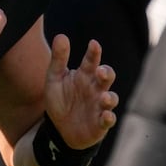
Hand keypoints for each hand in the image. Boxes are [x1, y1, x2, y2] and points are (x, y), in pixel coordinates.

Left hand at [44, 34, 116, 148]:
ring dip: (109, 97)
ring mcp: (100, 106)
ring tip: (103, 97)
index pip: (92, 61)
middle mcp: (96, 88)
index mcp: (85, 75)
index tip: (93, 44)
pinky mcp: (100, 123)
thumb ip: (58, 59)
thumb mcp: (54, 79)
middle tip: (101, 71)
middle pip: (107, 77)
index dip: (94, 53)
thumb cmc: (60, 100)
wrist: (59, 129)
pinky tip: (105, 115)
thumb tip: (61, 36)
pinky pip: (108, 120)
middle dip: (107, 73)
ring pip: (111, 98)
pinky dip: (108, 118)